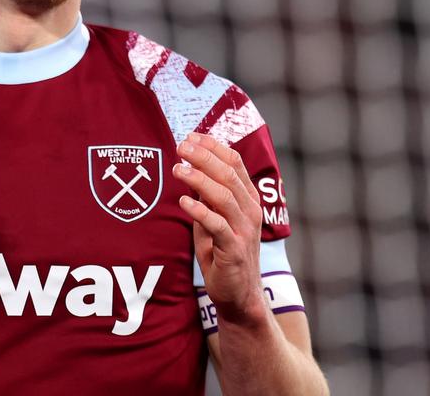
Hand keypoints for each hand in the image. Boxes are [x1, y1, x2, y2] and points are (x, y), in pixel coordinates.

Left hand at [172, 132, 264, 320]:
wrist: (239, 294)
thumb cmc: (224, 253)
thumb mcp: (214, 218)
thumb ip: (206, 196)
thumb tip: (189, 168)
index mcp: (248, 198)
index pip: (235, 163)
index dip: (213, 147)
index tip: (192, 136)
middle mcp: (250, 210)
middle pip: (229, 174)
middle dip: (204, 157)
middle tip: (181, 146)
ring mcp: (245, 230)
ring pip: (224, 196)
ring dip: (199, 179)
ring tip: (178, 169)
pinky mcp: (234, 249)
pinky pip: (217, 225)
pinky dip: (200, 211)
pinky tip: (184, 202)